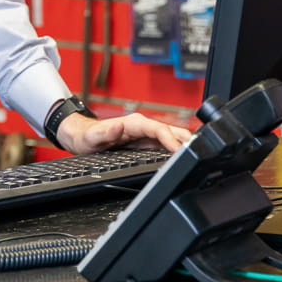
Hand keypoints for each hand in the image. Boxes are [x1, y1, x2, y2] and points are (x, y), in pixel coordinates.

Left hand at [56, 111, 191, 155]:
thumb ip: (105, 133)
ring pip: (170, 137)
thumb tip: (118, 126)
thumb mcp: (92, 137)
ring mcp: (145, 135)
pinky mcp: (145, 142)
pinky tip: (183, 158)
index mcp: (133, 123)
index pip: (158, 129)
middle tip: (199, 154)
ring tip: (197, 157)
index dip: (171, 139)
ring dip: (183, 145)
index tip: (180, 151)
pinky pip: (165, 145)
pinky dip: (176, 150)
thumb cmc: (86, 136)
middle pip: (169, 131)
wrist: (81, 136)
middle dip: (185, 140)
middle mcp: (142, 127)